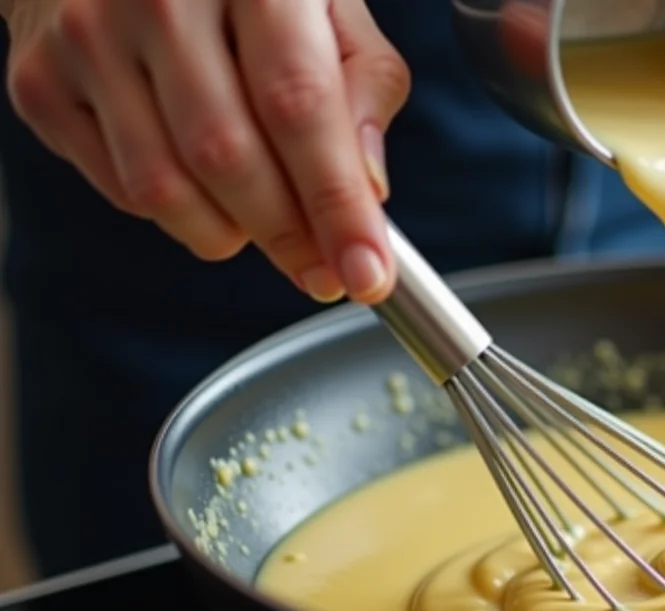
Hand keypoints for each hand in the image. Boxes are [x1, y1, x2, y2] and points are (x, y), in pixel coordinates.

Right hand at [2, 0, 410, 303]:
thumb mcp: (327, 4)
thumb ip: (364, 84)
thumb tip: (368, 187)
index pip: (299, 106)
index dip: (336, 204)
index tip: (366, 274)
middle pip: (228, 157)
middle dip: (289, 237)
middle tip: (325, 271)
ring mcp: (87, 37)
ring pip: (165, 189)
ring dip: (230, 233)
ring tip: (267, 223)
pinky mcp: (40, 82)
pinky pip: (123, 190)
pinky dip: (180, 214)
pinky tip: (207, 189)